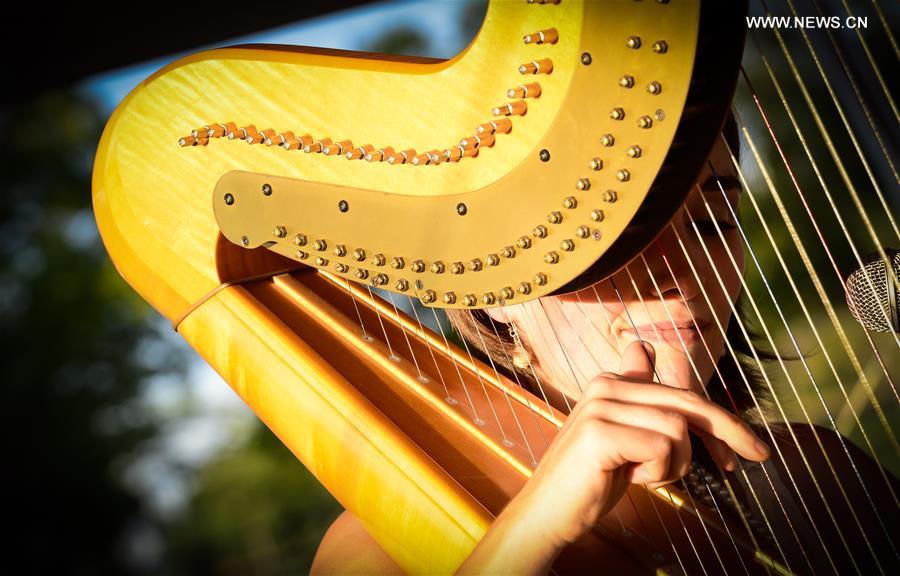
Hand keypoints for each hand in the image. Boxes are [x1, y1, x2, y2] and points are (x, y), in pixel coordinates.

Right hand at [512, 340, 770, 547]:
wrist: (547, 512)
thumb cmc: (589, 479)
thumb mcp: (622, 435)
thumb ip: (639, 398)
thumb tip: (641, 346)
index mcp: (612, 382)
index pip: (681, 389)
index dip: (717, 416)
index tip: (744, 445)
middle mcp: (606, 385)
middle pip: (687, 401)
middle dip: (729, 431)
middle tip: (759, 455)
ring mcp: (601, 406)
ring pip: (678, 428)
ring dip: (674, 464)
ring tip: (644, 476)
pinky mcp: (600, 433)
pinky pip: (662, 449)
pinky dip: (658, 474)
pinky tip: (631, 479)